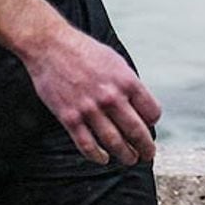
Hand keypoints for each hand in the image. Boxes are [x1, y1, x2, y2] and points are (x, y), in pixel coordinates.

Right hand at [23, 24, 161, 165]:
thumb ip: (127, 82)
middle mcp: (111, 97)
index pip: (151, 111)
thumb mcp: (115, 61)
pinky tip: (103, 158)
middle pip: (136, 131)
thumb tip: (139, 103)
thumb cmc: (83, 50)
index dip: (152, 121)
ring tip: (129, 159)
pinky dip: (97, 156)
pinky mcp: (70, 117)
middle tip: (148, 154)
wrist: (51, 46)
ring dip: (125, 155)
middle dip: (145, 147)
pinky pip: (87, 145)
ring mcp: (90, 109)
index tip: (150, 126)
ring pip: (114, 143)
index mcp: (126, 80)